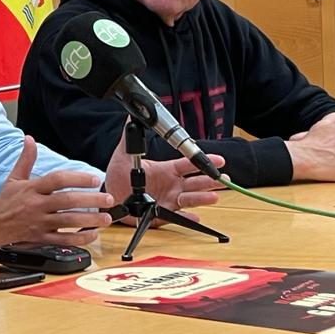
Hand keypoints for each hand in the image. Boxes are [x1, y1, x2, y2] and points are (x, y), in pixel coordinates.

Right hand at [0, 137, 112, 251]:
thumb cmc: (5, 203)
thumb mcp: (13, 179)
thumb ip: (25, 159)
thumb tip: (29, 139)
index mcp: (32, 189)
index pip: (56, 180)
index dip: (76, 178)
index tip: (94, 179)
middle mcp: (36, 205)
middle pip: (67, 201)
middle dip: (91, 200)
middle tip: (108, 198)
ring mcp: (39, 223)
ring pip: (68, 221)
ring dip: (90, 220)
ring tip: (106, 218)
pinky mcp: (41, 238)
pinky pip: (63, 240)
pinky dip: (80, 239)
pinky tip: (93, 234)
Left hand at [105, 135, 224, 223]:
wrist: (111, 193)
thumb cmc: (120, 174)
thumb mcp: (124, 155)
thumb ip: (131, 137)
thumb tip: (133, 114)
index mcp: (166, 170)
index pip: (188, 164)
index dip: (204, 161)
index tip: (219, 160)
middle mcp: (172, 185)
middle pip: (195, 182)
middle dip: (209, 180)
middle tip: (223, 178)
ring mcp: (169, 200)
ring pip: (189, 199)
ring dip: (202, 198)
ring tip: (214, 197)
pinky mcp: (162, 214)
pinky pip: (176, 217)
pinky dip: (186, 219)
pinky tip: (196, 218)